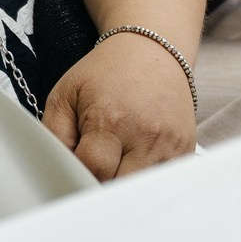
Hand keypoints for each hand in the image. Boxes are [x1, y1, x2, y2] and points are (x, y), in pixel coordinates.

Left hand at [41, 29, 196, 180]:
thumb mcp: (65, 94)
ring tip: (116, 165)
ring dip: (126, 185)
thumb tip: (58, 172)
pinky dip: (147, 180)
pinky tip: (137, 162)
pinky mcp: (186, 149)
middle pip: (119, 187)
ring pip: (143, 190)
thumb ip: (54, 135)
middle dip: (102, 186)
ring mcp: (170, 144)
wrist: (151, 50)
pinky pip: (164, 181)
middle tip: (95, 171)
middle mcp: (145, 135)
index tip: (76, 170)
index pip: (93, 171)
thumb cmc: (105, 73)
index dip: (80, 175)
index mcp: (111, 120)